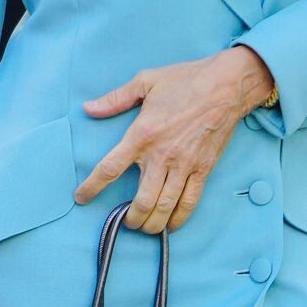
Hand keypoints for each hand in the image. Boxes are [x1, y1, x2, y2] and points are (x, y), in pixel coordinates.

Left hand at [76, 47, 273, 234]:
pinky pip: (189, 202)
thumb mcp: (145, 81)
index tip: (81, 197)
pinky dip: (178, 218)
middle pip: (140, 200)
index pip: (110, 168)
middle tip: (125, 221)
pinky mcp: (203, 170)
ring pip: (164, 207)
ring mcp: (184, 165)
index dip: (92, 187)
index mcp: (142, 134)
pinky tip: (170, 225)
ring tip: (144, 227)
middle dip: (130, 218)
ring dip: (151, 224)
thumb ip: (115, 99)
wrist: (225, 86)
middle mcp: (161, 155)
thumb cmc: (185, 80)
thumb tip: (88, 108)